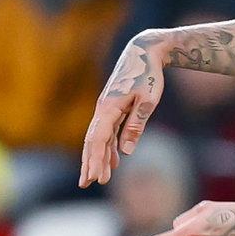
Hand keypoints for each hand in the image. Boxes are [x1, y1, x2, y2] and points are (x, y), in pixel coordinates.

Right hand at [80, 32, 169, 187]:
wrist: (144, 52)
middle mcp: (103, 109)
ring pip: (98, 137)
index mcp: (109, 108)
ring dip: (97, 157)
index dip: (96, 160)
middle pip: (92, 141)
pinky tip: (113, 161)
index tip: (97, 178)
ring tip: (97, 179)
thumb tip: (125, 151)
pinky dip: (108, 147)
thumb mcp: (147, 101)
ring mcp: (106, 108)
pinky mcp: (112, 107)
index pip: (98, 140)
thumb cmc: (148, 75)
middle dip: (89, 163)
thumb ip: (136, 125)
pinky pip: (107, 132)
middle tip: (86, 184)